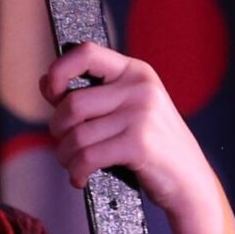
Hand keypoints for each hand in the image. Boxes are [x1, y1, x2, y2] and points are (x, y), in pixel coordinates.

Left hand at [40, 41, 234, 233]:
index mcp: (135, 71)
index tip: (51, 93)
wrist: (190, 180)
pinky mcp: (139, 145)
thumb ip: (92, 94)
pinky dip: (77, 172)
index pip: (86, 53)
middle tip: (66, 146)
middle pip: (72, 104)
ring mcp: (141, 115)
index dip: (59, 71)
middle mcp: (140, 88)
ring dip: (65, 156)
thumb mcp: (128, 109)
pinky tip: (81, 179)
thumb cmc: (151, 145)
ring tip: (74, 165)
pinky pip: (87, 157)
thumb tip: (45, 81)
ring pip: (76, 135)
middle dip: (58, 130)